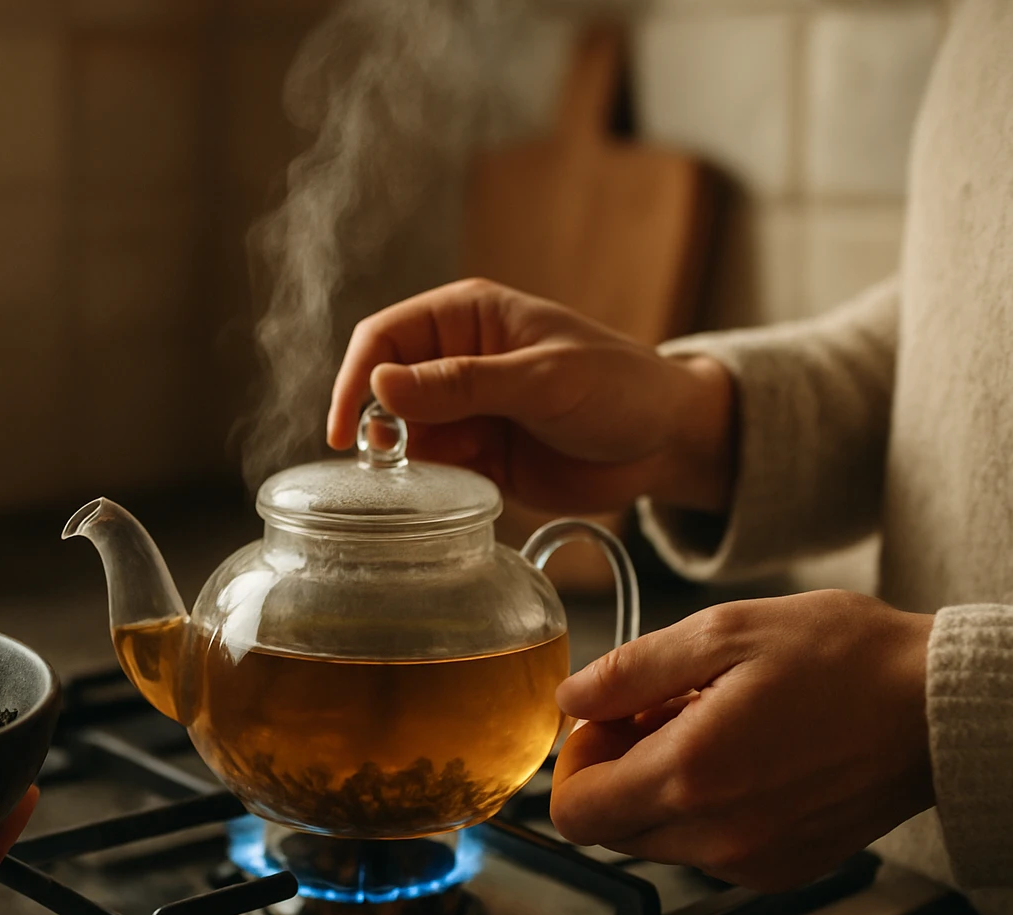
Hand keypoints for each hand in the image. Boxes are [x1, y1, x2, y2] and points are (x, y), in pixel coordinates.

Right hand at [326, 278, 736, 513]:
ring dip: (401, 462)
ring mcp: (465, 411)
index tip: (343, 429)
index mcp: (467, 317)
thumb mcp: (542, 380)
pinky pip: (432, 472)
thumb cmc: (618, 386)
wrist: (669, 442)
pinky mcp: (478, 457)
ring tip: (423, 483)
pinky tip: (442, 499)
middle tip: (385, 464)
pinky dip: (427, 488)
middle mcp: (456, 360)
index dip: (355, 379)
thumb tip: (381, 384)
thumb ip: (461, 384)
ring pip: (402, 436)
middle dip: (375, 426)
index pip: (384, 338)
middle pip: (382, 390)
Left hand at [550, 590, 934, 890]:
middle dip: (617, 771)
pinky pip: (711, 848)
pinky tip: (749, 752)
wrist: (943, 708)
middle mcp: (717, 836)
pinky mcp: (786, 869)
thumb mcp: (724, 632)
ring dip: (664, 786)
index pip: (575, 812)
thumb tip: (570, 698)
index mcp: (691, 776)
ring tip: (715, 722)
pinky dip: (709, 807)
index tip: (609, 718)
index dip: (576, 760)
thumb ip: (631, 670)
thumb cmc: (846, 659)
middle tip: (662, 710)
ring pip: (660, 839)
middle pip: (612, 829)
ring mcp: (754, 861)